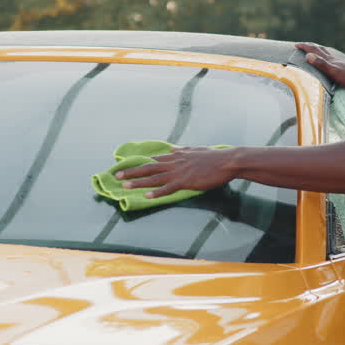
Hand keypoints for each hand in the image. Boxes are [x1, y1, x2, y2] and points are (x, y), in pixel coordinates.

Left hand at [116, 146, 238, 198]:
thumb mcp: (194, 150)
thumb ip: (181, 150)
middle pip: (148, 168)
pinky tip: (146, 196)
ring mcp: (178, 172)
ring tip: (124, 186)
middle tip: (117, 176)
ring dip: (138, 182)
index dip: (139, 163)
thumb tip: (171, 147)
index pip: (154, 159)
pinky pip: (168, 188)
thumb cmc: (213, 156)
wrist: (226, 161)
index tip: (126, 165)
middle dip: (132, 172)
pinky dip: (156, 193)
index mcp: (176, 156)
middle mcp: (174, 163)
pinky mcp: (186, 182)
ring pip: (154, 178)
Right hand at [295, 42, 344, 88]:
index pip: (314, 50)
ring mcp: (338, 62)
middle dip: (310, 46)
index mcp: (329, 59)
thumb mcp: (333, 72)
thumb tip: (308, 56)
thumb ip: (321, 64)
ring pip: (326, 53)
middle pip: (319, 49)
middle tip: (302, 45)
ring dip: (318, 50)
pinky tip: (329, 61)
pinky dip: (326, 58)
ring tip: (314, 50)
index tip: (296, 45)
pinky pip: (331, 60)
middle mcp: (333, 59)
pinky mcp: (343, 68)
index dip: (305, 47)